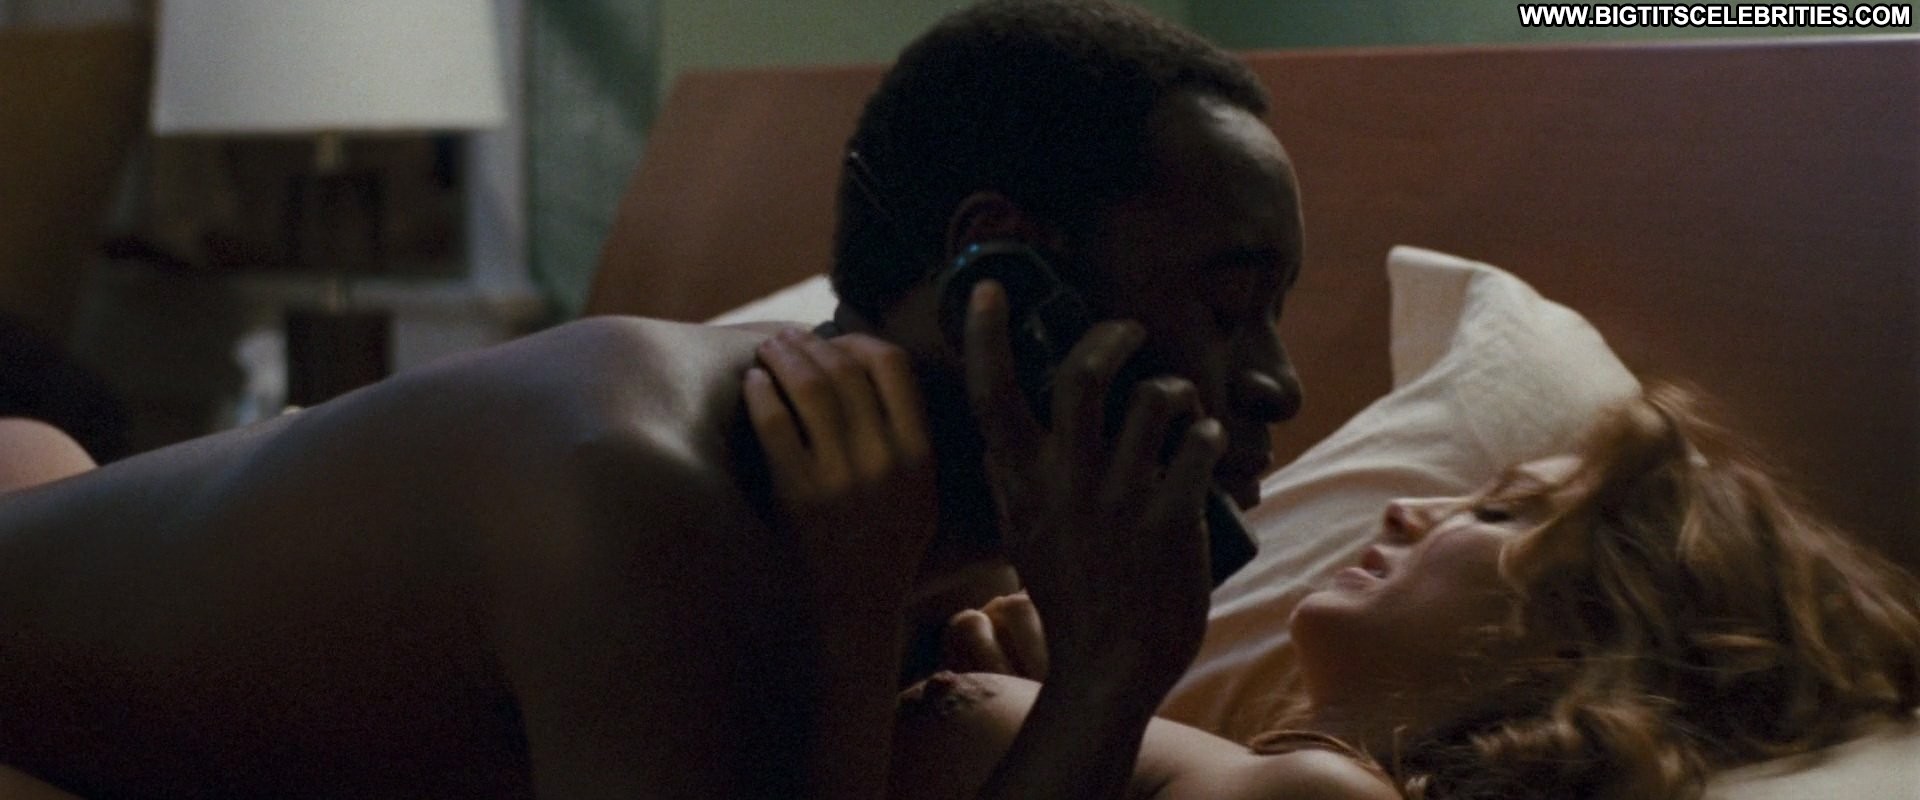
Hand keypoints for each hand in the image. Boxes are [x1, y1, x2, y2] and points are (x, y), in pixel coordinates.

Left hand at [745, 328, 937, 605]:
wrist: (857, 611)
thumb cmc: (884, 545)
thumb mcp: (919, 492)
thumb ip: (905, 434)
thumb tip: (867, 361)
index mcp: (919, 455)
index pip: (894, 366)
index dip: (859, 341)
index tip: (836, 342)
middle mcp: (885, 462)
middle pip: (845, 370)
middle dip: (810, 344)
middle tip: (786, 338)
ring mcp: (841, 479)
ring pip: (810, 389)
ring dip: (783, 358)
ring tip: (766, 352)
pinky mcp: (798, 498)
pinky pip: (776, 426)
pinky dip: (761, 395)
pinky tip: (752, 385)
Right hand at [963, 281, 1223, 693]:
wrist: (1111, 666)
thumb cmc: (1070, 599)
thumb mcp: (1023, 538)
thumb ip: (1011, 484)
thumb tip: (995, 438)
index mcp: (1024, 483)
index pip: (992, 393)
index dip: (986, 334)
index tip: (988, 288)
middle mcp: (1068, 483)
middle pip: (1083, 376)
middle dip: (1112, 336)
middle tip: (1129, 330)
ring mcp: (1121, 500)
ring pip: (1154, 400)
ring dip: (1174, 386)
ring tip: (1179, 402)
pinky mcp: (1172, 518)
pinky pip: (1198, 444)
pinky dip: (1208, 432)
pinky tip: (1206, 444)